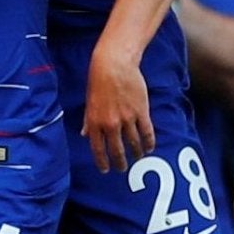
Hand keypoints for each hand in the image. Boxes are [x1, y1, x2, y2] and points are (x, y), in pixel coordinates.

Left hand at [84, 43, 154, 171]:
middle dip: (120, 162)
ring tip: (137, 157)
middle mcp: (110, 124)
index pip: (98, 149)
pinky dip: (148, 142)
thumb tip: (84, 135)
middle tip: (122, 168)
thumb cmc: (98, 80)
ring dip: (136, 154)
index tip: (105, 169)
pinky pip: (146, 132)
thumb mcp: (89, 102)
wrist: (114, 64)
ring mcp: (127, 119)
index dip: (102, 162)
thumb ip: (87, 120)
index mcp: (94, 122)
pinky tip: (149, 147)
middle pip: (117, 150)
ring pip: (133, 143)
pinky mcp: (141, 112)